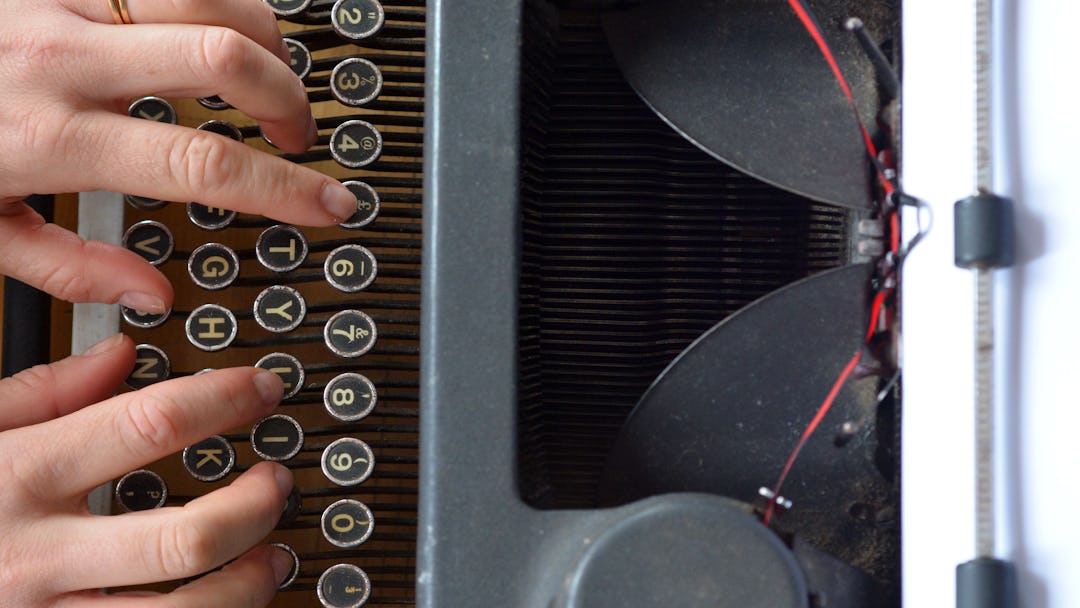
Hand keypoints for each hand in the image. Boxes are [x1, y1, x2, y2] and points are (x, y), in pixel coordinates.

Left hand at [0, 0, 358, 313]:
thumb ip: (68, 268)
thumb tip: (150, 298)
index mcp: (47, 135)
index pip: (200, 162)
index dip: (283, 188)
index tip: (329, 205)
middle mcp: (63, 57)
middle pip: (225, 56)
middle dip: (290, 102)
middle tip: (300, 140)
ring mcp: (63, 1)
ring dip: (263, 39)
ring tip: (271, 80)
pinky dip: (217, 2)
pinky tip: (222, 32)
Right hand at [0, 334, 295, 605]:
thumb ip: (44, 394)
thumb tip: (120, 354)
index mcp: (23, 476)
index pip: (151, 425)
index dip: (224, 400)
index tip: (261, 389)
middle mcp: (41, 554)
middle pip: (188, 537)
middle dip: (255, 507)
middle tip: (277, 482)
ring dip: (248, 585)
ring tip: (273, 557)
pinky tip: (225, 599)